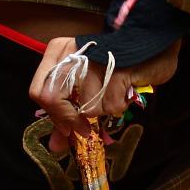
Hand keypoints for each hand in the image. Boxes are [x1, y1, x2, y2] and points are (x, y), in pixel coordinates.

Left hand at [30, 36, 182, 152]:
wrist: (151, 43)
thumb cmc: (114, 64)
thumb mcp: (84, 84)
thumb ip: (66, 114)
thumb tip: (55, 146)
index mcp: (59, 51)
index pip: (39, 91)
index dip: (53, 114)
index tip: (68, 127)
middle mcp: (72, 53)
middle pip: (53, 100)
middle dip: (70, 120)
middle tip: (85, 128)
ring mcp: (94, 61)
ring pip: (87, 108)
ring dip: (104, 109)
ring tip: (113, 92)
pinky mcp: (117, 70)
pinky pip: (111, 106)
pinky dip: (120, 105)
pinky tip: (125, 89)